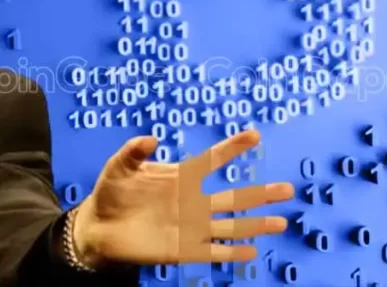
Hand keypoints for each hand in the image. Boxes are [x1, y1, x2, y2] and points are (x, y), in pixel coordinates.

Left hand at [71, 129, 293, 266]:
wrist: (99, 225)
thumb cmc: (112, 192)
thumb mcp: (119, 166)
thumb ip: (133, 152)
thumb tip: (151, 138)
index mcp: (180, 177)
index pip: (212, 160)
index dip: (232, 148)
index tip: (254, 134)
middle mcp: (192, 201)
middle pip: (233, 197)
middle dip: (260, 194)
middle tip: (287, 189)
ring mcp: (191, 226)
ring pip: (231, 225)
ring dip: (255, 224)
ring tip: (280, 222)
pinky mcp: (183, 249)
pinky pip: (213, 251)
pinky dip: (232, 252)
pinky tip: (252, 251)